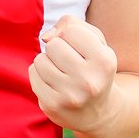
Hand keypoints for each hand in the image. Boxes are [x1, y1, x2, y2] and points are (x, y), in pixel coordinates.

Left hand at [27, 14, 118, 130]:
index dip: (72, 36)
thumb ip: (72, 24)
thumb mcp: (95, 41)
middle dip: (58, 49)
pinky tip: (54, 84)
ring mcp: (70, 96)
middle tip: (70, 63)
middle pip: (53, 45)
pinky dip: (40, 74)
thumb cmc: (93, 67)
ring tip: (62, 73)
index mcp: (105, 61)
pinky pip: (33, 74)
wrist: (99, 113)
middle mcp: (89, 81)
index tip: (81, 50)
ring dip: (47, 62)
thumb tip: (46, 37)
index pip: (71, 30)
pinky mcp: (52, 106)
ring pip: (40, 59)